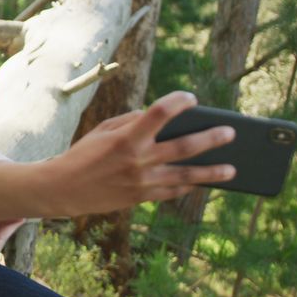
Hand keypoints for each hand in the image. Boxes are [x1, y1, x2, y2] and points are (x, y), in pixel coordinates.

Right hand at [50, 91, 235, 214]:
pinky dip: (187, 185)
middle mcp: (138, 160)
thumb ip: (132, 121)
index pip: (158, 113)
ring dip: (211, 172)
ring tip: (232, 168)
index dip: (177, 102)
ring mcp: (142, 181)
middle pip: (183, 147)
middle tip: (230, 133)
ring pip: (185, 175)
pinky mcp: (141, 197)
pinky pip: (172, 191)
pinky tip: (200, 181)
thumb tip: (159, 118)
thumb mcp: (103, 130)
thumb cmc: (84, 153)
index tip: (191, 98)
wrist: (64, 188)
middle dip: (211, 139)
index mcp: (126, 137)